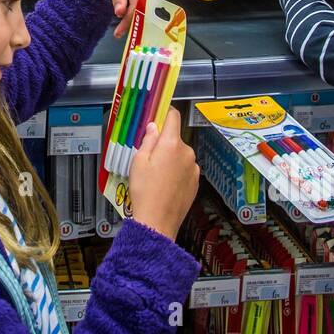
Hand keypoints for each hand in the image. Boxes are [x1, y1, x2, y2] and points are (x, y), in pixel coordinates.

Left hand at [99, 0, 163, 38]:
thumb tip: (120, 14)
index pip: (137, 5)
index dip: (128, 21)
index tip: (118, 33)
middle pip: (145, 7)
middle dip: (133, 21)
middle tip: (120, 32)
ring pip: (149, 5)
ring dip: (138, 14)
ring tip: (123, 22)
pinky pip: (151, 0)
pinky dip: (142, 7)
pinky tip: (132, 10)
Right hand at [127, 108, 198, 240]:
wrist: (157, 221)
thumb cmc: (145, 192)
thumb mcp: (138, 162)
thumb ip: (148, 140)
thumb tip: (153, 128)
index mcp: (171, 144)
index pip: (173, 116)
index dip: (165, 113)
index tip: (158, 113)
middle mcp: (186, 153)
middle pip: (175, 138)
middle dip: (163, 142)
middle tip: (148, 155)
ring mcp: (193, 168)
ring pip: (180, 154)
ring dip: (170, 158)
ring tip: (155, 174)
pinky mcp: (195, 181)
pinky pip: (184, 168)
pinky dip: (176, 171)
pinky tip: (164, 183)